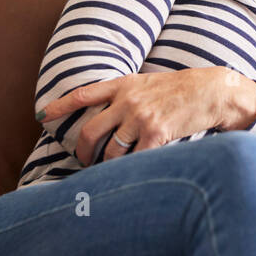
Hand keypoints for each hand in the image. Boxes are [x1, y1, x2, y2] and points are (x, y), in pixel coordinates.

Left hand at [38, 68, 255, 164]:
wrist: (212, 91)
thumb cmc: (183, 89)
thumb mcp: (150, 83)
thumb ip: (128, 95)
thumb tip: (110, 115)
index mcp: (125, 84)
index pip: (84, 94)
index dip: (60, 105)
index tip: (42, 115)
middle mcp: (128, 100)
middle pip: (92, 130)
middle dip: (84, 151)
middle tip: (84, 160)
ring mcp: (141, 117)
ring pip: (112, 150)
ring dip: (109, 164)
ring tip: (111, 171)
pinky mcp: (156, 134)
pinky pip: (135, 159)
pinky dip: (131, 168)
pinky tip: (133, 172)